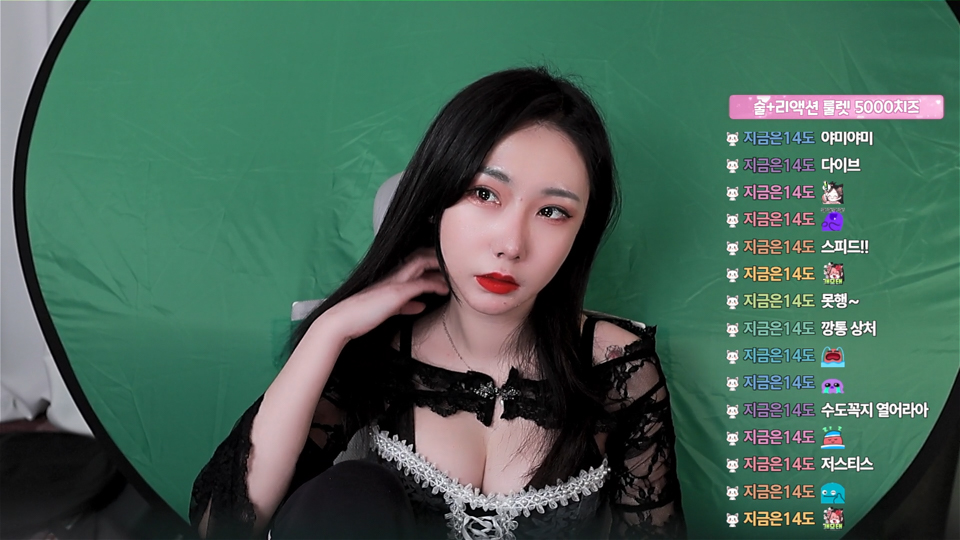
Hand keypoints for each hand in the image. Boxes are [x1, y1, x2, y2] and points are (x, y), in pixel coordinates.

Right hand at [317, 249, 449, 341]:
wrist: (343, 321)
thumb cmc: (362, 316)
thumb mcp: (389, 309)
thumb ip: (406, 305)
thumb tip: (421, 305)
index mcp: (391, 277)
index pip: (415, 260)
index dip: (431, 259)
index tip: (447, 264)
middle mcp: (393, 275)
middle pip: (420, 255)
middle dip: (438, 256)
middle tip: (456, 262)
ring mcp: (394, 282)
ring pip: (421, 263)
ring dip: (439, 265)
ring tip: (455, 271)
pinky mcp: (396, 293)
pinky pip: (420, 283)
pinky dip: (434, 284)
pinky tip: (445, 290)